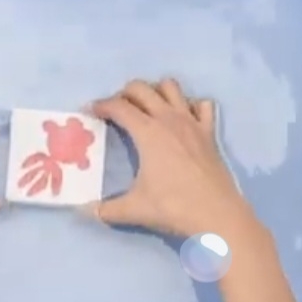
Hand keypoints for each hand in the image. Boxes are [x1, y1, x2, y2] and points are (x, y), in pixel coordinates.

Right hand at [90, 78, 256, 237]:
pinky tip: (183, 119)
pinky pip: (202, 105)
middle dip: (124, 93)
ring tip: (147, 108)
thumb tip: (85, 211)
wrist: (217, 214)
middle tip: (116, 110)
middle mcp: (169, 119)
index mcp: (147, 132)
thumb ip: (105, 210)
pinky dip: (190, 105)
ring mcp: (192, 122)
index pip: (119, 107)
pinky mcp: (209, 132)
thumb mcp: (134, 209)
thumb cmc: (173, 207)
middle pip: (142, 88)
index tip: (90, 111)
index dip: (101, 105)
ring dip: (156, 91)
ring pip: (171, 87)